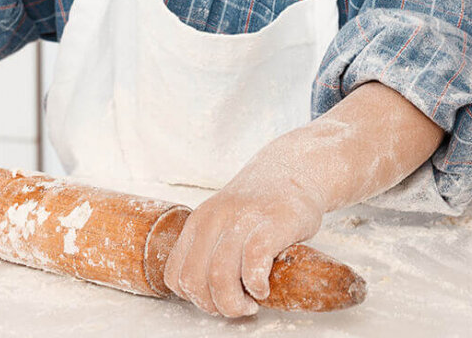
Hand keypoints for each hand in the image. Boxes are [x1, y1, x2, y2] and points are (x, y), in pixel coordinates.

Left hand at [163, 162, 322, 317]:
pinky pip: (252, 264)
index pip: (175, 274)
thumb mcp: (224, 217)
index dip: (194, 298)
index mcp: (199, 220)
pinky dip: (256, 287)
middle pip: (194, 281)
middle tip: (236, 305)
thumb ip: (211, 245)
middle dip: (214, 305)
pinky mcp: (272, 223)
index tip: (216, 300)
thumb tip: (205, 291)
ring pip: (219, 277)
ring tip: (251, 301)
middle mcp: (215, 218)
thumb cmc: (262, 201)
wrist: (296, 166)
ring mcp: (242, 219)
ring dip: (235, 303)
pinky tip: (264, 288)